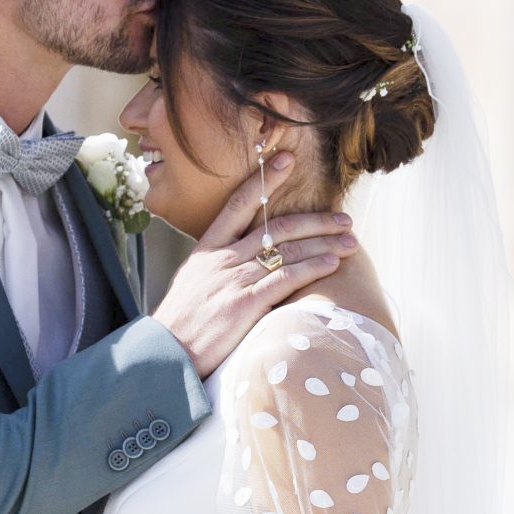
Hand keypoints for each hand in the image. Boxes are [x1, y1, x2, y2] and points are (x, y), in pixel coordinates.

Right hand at [153, 156, 356, 380]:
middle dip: (316, 220)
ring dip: (324, 244)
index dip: (265, 178)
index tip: (288, 159)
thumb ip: (217, 267)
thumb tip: (242, 260)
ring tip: (350, 242)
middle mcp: (223, 258)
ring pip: (288, 251)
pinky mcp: (244, 304)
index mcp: (208, 249)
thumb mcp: (191, 284)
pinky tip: (332, 264)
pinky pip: (286, 279)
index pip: (239, 202)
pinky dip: (312, 269)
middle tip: (343, 217)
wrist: (163, 354)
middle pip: (276, 227)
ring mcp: (234, 280)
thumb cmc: (179, 325)